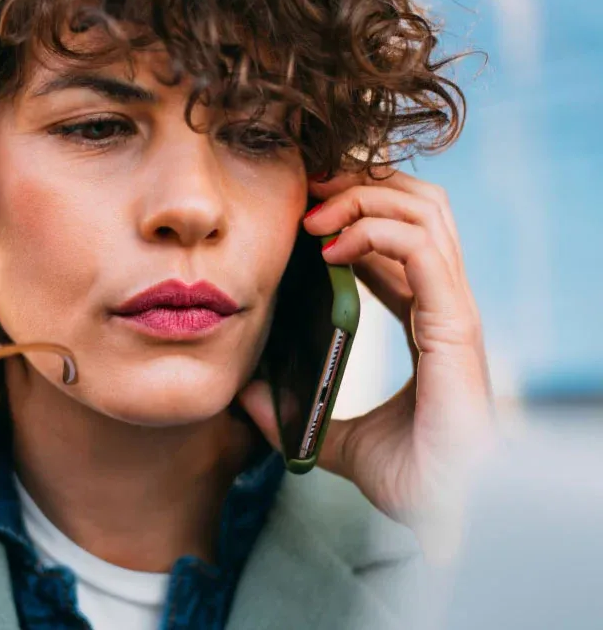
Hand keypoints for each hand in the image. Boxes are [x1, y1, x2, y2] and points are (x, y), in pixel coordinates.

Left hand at [241, 169, 494, 555]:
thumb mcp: (335, 437)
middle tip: (305, 190)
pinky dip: (374, 231)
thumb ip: (295, 416)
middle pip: (417, 206)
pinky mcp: (454, 325)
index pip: (398, 236)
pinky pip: (420, 249)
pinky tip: (329, 248)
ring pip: (424, 212)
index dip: (353, 211)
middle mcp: (443, 303)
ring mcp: (453, 309)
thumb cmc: (408, 477)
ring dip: (364, 196)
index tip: (301, 211)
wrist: (443, 514)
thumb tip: (244, 398)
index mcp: (425, 317)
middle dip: (361, 183)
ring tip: (312, 213)